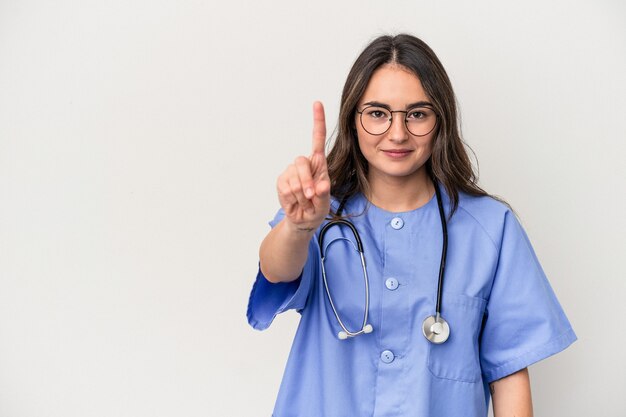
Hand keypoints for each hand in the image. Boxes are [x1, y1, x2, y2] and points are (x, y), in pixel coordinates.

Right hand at [277, 101, 330, 230]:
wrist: (303, 219)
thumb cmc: (317, 208)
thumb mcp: (325, 204)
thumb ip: (324, 194)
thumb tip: (321, 185)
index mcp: (319, 163)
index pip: (317, 138)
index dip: (318, 121)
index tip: (317, 104)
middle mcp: (305, 164)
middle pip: (301, 162)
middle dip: (306, 182)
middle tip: (311, 197)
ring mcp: (291, 172)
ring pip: (294, 179)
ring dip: (300, 194)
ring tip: (305, 201)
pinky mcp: (282, 180)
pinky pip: (285, 188)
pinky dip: (292, 198)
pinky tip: (295, 201)